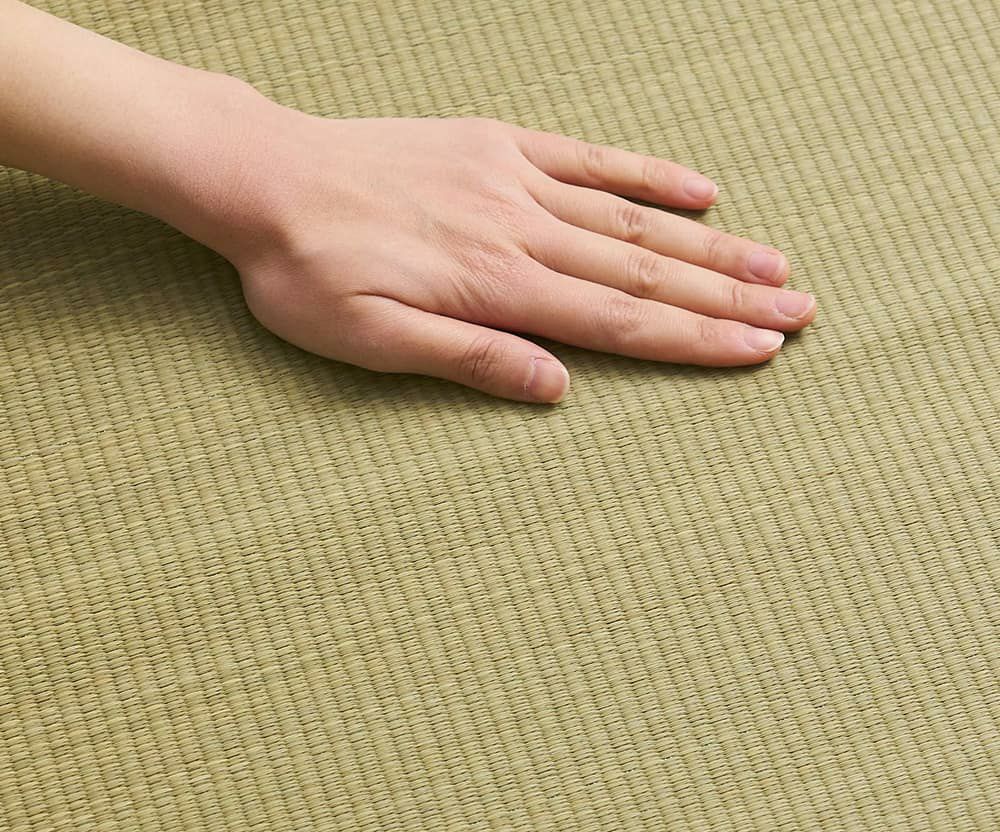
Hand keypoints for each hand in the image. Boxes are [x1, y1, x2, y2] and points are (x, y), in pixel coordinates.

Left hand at [218, 102, 816, 403]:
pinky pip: (588, 158)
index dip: (694, 339)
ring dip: (708, 245)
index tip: (758, 350)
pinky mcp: (497, 145)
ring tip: (773, 264)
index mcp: (497, 285)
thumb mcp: (370, 340)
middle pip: (644, 270)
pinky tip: (696, 189)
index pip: (618, 320)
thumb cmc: (309, 273)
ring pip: (631, 219)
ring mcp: (514, 181)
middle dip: (727, 297)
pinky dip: (646, 174)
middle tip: (800, 312)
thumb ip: (469, 358)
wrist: (264, 179)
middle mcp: (521, 230)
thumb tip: (556, 388)